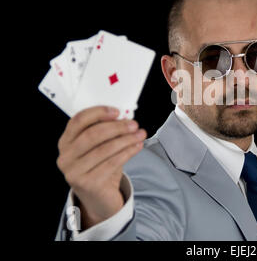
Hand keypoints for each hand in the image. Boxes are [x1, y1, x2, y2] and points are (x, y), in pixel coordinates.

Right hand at [56, 106, 146, 228]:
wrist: (99, 197)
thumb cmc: (100, 167)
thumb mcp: (100, 147)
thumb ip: (107, 132)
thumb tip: (126, 118)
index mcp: (66, 142)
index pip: (78, 121)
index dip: (98, 113)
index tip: (117, 111)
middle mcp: (66, 157)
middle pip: (92, 134)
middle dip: (117, 127)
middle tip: (133, 124)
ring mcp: (74, 172)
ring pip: (104, 149)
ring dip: (126, 139)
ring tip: (140, 134)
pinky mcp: (87, 184)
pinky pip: (112, 163)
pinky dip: (128, 152)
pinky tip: (137, 146)